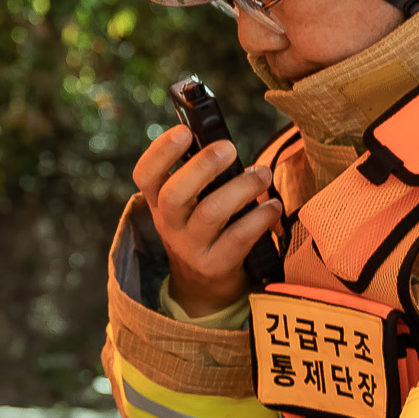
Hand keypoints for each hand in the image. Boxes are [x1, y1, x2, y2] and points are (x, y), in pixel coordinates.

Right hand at [131, 125, 280, 317]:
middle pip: (174, 193)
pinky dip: (260, 218)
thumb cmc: (204, 230)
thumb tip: (223, 142)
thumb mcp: (188, 206)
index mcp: (159, 203)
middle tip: (229, 148)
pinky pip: (238, 238)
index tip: (184, 131)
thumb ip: (198, 177)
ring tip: (263, 175)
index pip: (145, 175)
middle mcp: (169, 225)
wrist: (203, 287)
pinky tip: (273, 207)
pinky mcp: (216, 265)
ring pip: (210, 213)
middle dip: (202, 166)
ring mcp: (190, 247)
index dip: (160, 151)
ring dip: (241, 188)